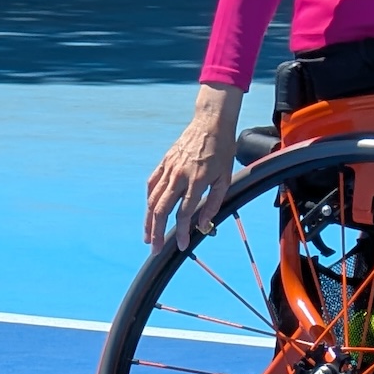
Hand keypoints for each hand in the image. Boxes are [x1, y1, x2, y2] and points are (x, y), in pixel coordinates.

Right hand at [145, 84, 243, 246]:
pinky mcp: (164, 163)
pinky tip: (150, 210)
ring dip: (149, 220)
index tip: (181, 246)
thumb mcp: (225, 178)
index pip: (183, 213)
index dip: (181, 232)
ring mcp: (169, 169)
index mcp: (197, 181)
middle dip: (157, 232)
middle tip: (155, 248)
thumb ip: (214, 202)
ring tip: (148, 236)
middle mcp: (179, 176)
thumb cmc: (222, 151)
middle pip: (162, 210)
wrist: (210, 124)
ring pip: (153, 199)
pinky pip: (152, 184)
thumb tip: (204, 224)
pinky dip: (149, 199)